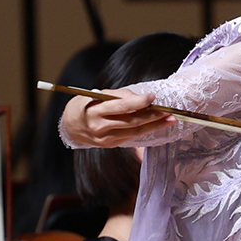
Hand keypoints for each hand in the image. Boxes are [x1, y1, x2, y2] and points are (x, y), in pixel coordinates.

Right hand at [61, 87, 175, 147]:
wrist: (70, 126)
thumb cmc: (85, 106)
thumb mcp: (96, 95)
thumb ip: (117, 95)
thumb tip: (138, 97)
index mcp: (95, 111)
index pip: (121, 106)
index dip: (138, 102)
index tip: (152, 97)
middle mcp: (100, 127)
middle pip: (131, 121)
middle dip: (153, 116)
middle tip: (169, 111)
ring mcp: (105, 139)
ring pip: (134, 131)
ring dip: (154, 125)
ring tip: (170, 119)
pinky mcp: (110, 145)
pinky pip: (130, 137)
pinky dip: (145, 131)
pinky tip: (157, 125)